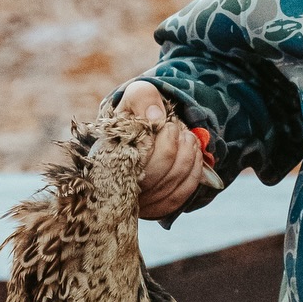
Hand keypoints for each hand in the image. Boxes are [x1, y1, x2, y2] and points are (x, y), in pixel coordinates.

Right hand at [117, 81, 205, 219]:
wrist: (142, 126)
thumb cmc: (137, 111)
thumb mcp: (137, 94)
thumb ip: (142, 98)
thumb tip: (156, 118)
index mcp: (109, 156)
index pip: (139, 160)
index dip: (162, 142)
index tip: (168, 125)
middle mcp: (119, 183)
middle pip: (157, 175)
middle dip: (176, 148)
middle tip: (179, 130)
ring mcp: (136, 199)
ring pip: (170, 187)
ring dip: (187, 158)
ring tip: (188, 139)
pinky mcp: (153, 206)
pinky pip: (177, 198)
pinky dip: (192, 176)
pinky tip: (193, 157)